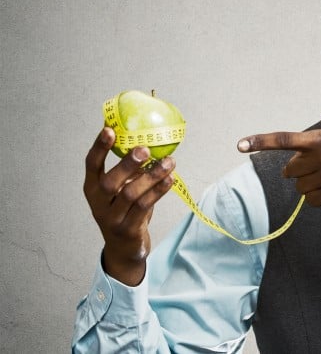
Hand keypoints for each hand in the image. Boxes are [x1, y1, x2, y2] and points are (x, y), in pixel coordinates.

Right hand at [83, 127, 175, 285]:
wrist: (124, 249)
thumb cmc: (124, 210)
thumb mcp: (121, 190)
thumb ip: (131, 170)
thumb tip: (150, 140)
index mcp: (92, 189)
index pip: (91, 165)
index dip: (99, 147)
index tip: (109, 129)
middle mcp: (98, 203)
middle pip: (109, 182)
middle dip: (127, 164)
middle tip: (144, 149)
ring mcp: (112, 218)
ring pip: (131, 195)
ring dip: (152, 176)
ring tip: (169, 162)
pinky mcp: (128, 230)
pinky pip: (145, 207)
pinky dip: (158, 191)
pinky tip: (170, 179)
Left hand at [238, 130, 320, 225]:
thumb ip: (313, 151)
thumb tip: (286, 170)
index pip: (286, 139)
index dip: (261, 142)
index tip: (240, 144)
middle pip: (290, 170)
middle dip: (301, 174)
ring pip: (299, 188)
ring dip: (312, 188)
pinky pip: (310, 201)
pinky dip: (320, 200)